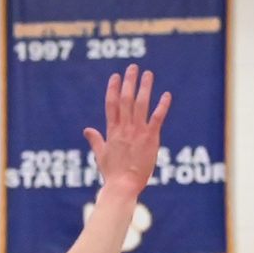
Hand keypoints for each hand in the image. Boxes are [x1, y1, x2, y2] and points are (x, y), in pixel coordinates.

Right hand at [81, 66, 171, 191]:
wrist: (123, 185)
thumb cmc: (112, 173)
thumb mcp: (101, 155)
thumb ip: (95, 140)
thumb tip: (87, 130)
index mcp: (112, 131)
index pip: (111, 104)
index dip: (113, 88)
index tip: (115, 76)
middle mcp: (124, 128)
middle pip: (126, 99)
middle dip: (129, 82)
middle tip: (133, 67)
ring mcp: (137, 132)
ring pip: (141, 104)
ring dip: (145, 88)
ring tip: (148, 74)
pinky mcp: (150, 138)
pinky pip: (157, 118)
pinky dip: (162, 106)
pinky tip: (166, 95)